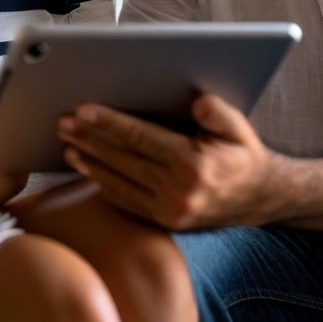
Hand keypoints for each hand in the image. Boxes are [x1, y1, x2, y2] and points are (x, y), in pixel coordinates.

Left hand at [57, 93, 284, 230]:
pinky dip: (103, 184)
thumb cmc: (243, 154)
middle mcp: (178, 191)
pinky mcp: (165, 222)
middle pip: (122, 159)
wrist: (260, 198)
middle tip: (63, 122)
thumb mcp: (238, 125)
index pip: (140, 138)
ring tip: (66, 144)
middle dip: (89, 139)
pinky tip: (87, 169)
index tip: (83, 110)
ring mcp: (170, 211)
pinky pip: (127, 202)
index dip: (109, 122)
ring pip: (119, 182)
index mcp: (193, 164)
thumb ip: (215, 111)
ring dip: (89, 162)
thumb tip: (193, 101)